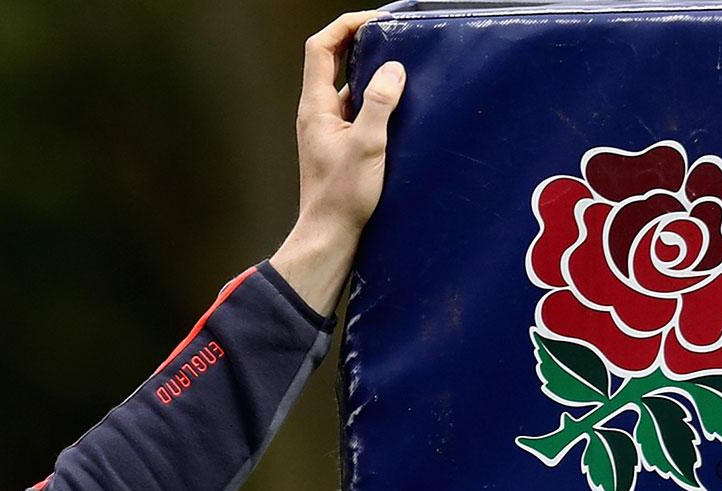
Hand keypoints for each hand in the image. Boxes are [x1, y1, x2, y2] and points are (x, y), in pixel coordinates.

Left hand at [269, 11, 408, 314]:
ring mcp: (328, 130)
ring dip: (374, 73)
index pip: (321, 48)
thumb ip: (378, 103)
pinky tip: (401, 106)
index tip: (377, 21)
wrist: (329, 239)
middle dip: (364, 43)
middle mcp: (317, 114)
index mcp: (315, 107)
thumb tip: (393, 68)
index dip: (346, 26)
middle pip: (334, 61)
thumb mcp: (367, 146)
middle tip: (397, 38)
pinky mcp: (341, 146)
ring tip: (405, 67)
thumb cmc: (342, 199)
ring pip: (349, 86)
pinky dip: (376, 100)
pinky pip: (358, 110)